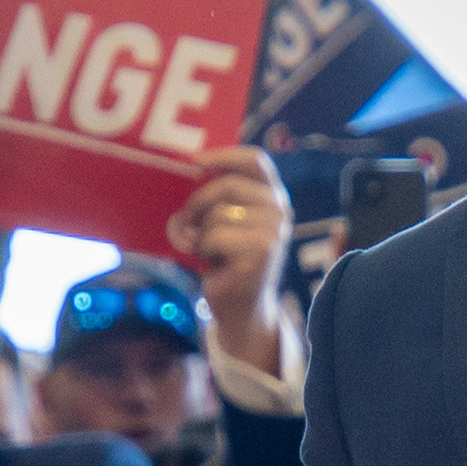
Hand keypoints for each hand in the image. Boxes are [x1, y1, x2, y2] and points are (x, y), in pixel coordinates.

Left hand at [168, 148, 293, 376]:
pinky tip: (214, 265)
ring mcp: (273, 231)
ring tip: (209, 252)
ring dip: (201, 234)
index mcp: (273, 197)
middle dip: (197, 204)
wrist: (243, 310)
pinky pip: (214, 236)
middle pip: (226, 186)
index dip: (223, 156)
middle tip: (188, 224)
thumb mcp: (226, 224)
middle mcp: (279, 210)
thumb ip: (216, 200)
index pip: (254, 160)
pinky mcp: (260, 252)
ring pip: (217, 213)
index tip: (194, 163)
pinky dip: (204, 250)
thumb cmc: (228, 262)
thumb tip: (187, 182)